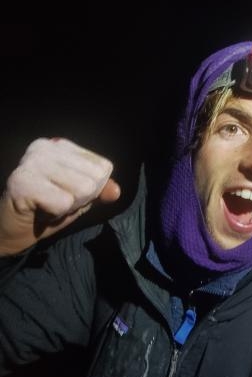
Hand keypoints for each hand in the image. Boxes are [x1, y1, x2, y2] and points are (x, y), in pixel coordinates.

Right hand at [0, 138, 120, 255]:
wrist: (10, 230)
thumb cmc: (46, 209)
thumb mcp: (81, 198)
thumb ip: (101, 190)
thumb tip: (116, 191)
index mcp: (61, 146)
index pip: (102, 167)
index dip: (91, 189)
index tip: (65, 193)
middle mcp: (45, 147)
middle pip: (93, 180)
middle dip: (79, 199)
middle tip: (54, 201)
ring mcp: (31, 161)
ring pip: (82, 190)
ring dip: (67, 207)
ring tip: (47, 204)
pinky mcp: (22, 181)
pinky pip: (63, 202)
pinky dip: (55, 213)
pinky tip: (38, 209)